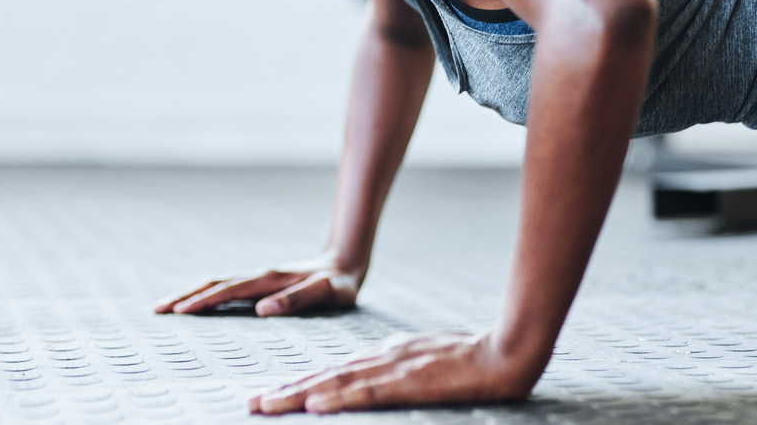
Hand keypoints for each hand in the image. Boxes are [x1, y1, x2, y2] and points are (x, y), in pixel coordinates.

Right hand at [153, 253, 361, 316]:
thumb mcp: (326, 293)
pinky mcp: (259, 285)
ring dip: (190, 294)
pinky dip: (205, 296)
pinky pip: (225, 290)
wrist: (344, 266)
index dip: (204, 301)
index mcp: (269, 279)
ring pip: (216, 285)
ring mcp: (256, 279)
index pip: (229, 291)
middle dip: (184, 296)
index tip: (180, 311)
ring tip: (165, 308)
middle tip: (156, 310)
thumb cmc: (338, 285)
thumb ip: (297, 299)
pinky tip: (195, 306)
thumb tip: (262, 310)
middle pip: (213, 283)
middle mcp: (258, 276)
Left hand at [248, 331, 539, 414]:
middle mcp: (379, 360)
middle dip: (286, 391)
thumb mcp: (421, 355)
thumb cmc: (468, 356)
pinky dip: (336, 399)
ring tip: (268, 405)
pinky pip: (365, 393)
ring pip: (334, 384)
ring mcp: (392, 370)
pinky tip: (314, 404)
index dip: (300, 383)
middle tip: (252, 403)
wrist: (503, 352)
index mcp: (382, 356)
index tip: (272, 394)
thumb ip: (394, 362)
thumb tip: (373, 372)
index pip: (332, 373)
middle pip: (323, 377)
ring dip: (298, 396)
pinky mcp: (407, 383)